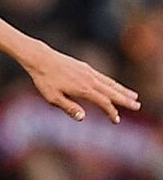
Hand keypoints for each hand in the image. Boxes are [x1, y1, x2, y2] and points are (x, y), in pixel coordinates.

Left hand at [22, 42, 140, 123]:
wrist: (40, 58)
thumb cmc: (44, 80)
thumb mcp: (53, 98)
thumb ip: (69, 108)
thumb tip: (83, 118)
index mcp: (83, 89)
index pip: (103, 102)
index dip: (111, 112)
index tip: (116, 120)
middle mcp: (90, 80)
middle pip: (112, 91)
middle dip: (125, 100)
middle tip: (137, 106)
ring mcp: (89, 72)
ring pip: (110, 83)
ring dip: (122, 90)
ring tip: (133, 96)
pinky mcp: (85, 67)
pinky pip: (103, 77)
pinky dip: (112, 82)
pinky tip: (115, 86)